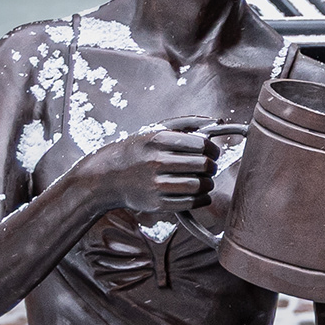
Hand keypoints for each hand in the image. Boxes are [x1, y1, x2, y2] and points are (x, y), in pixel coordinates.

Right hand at [75, 124, 219, 218]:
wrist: (106, 177)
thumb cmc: (136, 152)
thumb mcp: (155, 131)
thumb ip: (186, 123)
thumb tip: (218, 120)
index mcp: (158, 140)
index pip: (201, 145)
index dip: (214, 149)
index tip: (214, 153)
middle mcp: (156, 161)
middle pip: (202, 165)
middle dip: (212, 167)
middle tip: (209, 168)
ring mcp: (155, 184)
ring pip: (199, 185)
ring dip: (208, 184)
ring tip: (205, 181)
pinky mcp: (156, 203)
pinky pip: (190, 202)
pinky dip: (202, 199)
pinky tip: (200, 194)